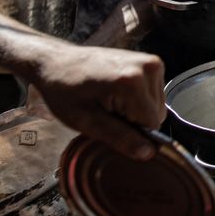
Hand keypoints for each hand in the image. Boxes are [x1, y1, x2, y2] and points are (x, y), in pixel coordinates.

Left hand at [32, 45, 165, 159]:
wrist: (56, 62)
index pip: (152, 124)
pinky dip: (139, 100)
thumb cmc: (63, 90)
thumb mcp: (85, 121)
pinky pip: (155, 95)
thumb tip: (148, 153)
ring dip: (137, 110)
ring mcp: (152, 62)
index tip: (107, 122)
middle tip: (106, 111)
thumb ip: (119, 137)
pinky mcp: (152, 62)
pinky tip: (118, 93)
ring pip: (158, 106)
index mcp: (133, 81)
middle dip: (134, 120)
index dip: (131, 132)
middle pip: (157, 114)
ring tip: (111, 101)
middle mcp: (149, 67)